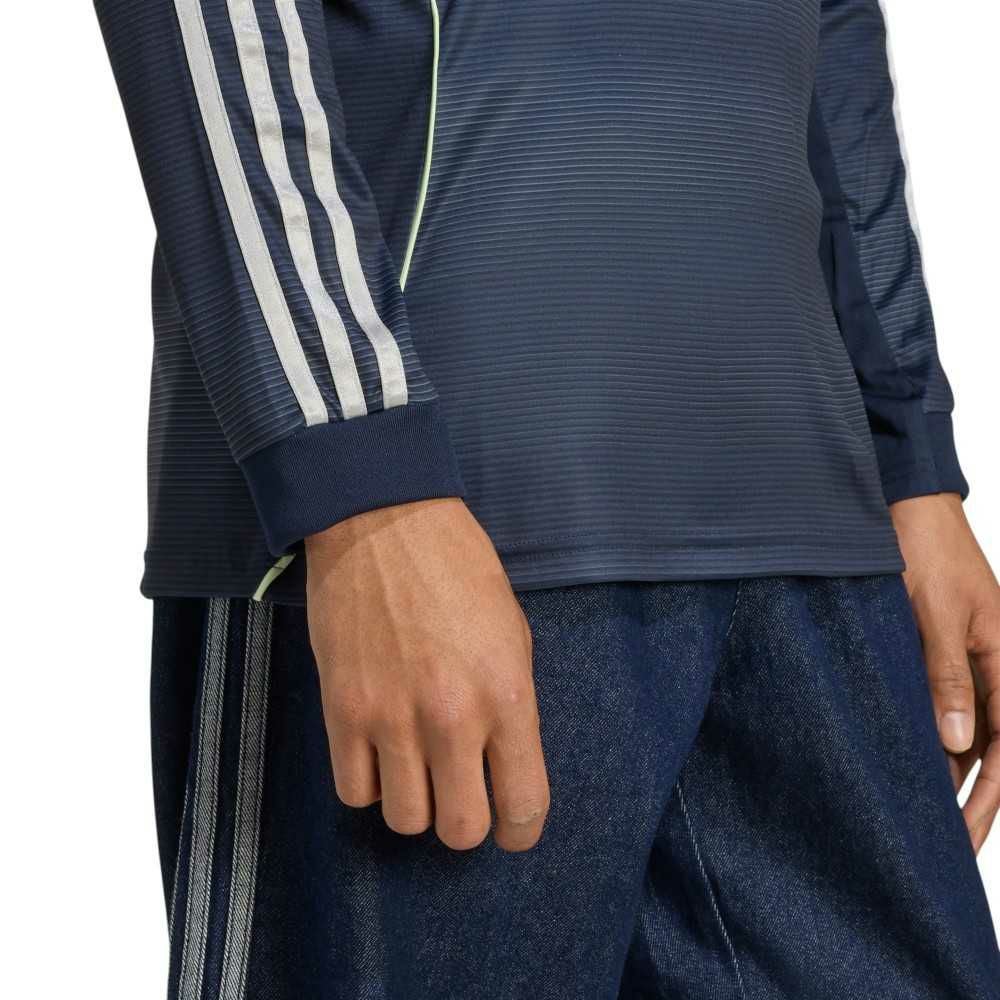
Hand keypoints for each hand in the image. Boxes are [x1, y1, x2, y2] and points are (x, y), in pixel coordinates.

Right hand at [305, 497, 548, 851]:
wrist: (383, 523)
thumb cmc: (458, 569)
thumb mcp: (512, 632)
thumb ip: (510, 705)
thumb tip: (501, 764)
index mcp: (507, 694)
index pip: (523, 805)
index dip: (520, 830)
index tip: (511, 826)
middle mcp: (452, 717)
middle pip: (460, 830)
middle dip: (465, 823)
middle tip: (461, 796)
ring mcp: (391, 717)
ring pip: (404, 821)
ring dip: (415, 803)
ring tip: (416, 768)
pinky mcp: (342, 710)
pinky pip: (353, 792)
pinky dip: (369, 783)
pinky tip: (379, 753)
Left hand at [891, 493, 999, 852]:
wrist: (909, 507)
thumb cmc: (926, 550)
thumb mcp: (936, 613)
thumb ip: (947, 675)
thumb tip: (957, 740)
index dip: (990, 796)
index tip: (965, 835)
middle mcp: (996, 667)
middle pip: (994, 750)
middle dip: (974, 800)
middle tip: (947, 845)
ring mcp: (971, 662)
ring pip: (970, 733)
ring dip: (951, 774)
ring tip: (925, 818)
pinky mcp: (942, 653)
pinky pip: (947, 707)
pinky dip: (933, 739)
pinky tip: (914, 765)